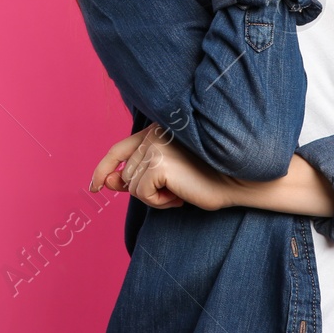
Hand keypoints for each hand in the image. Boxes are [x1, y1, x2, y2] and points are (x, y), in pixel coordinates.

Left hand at [88, 125, 234, 211]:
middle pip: (128, 175)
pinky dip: (159, 203)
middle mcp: (152, 134)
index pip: (119, 150)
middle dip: (147, 190)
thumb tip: (107, 183)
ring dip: (155, 198)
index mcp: (155, 130)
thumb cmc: (208, 178)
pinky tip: (180, 196)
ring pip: (133, 186)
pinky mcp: (157, 163)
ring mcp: (154, 147)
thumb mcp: (167, 175)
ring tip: (181, 191)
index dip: (104, 168)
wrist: (238, 181)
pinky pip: (141, 194)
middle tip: (178, 190)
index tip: (95, 186)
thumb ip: (138, 174)